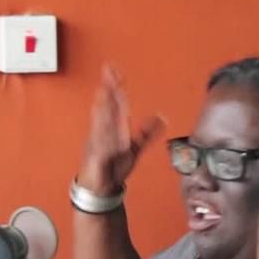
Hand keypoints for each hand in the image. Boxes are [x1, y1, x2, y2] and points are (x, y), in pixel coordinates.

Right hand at [77, 65, 164, 194]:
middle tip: (109, 70)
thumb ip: (147, 132)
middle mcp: (105, 131)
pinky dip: (101, 135)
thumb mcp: (136, 148)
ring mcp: (99, 142)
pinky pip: (100, 144)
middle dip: (109, 88)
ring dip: (104, 106)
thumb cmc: (114, 168)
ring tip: (105, 90)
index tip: (115, 70)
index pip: (117, 102)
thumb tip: (162, 117)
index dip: (117, 86)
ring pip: (103, 120)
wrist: (101, 188)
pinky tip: (102, 124)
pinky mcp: (97, 156)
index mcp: (115, 127)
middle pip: (108, 105)